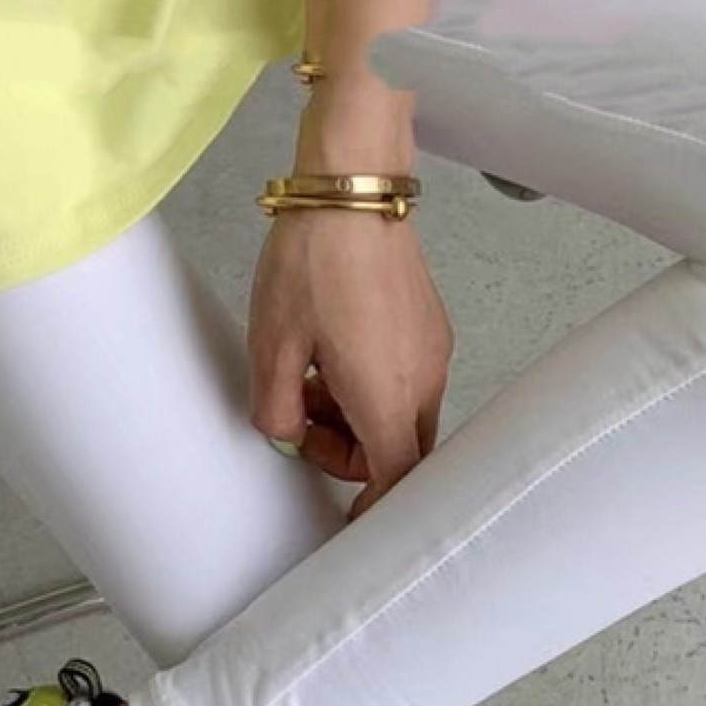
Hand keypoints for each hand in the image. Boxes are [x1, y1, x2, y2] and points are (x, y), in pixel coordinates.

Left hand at [247, 208, 453, 518]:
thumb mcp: (272, 344)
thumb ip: (275, 410)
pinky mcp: (430, 322)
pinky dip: (373, 384)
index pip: (396, 481)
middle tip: (301, 420)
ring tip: (307, 377)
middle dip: (351, 453)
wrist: (353, 188)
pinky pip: (408, 377)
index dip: (374, 510)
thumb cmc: (313, 263)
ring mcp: (433, 348)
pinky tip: (331, 349)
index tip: (347, 518)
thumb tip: (286, 435)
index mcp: (387, 396)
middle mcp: (424, 378)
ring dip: (359, 415)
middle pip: (401, 450)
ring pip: (403, 412)